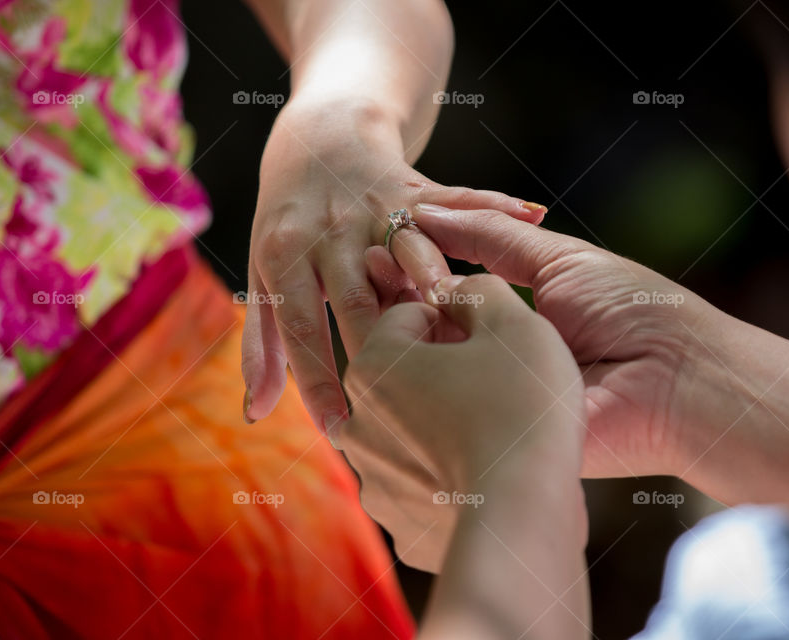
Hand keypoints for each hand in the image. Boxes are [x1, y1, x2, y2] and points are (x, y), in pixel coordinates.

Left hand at [240, 97, 545, 434]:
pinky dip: (491, 204)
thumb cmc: (289, 223)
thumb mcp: (267, 275)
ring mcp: (373, 208)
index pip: (302, 328)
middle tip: (409, 401)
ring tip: (466, 324)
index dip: (317, 380)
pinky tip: (532, 214)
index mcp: (287, 258)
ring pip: (407, 250)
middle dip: (377, 347)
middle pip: (355, 297)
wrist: (317, 140)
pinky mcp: (414, 187)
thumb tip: (256, 414)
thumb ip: (265, 344)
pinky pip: (457, 198)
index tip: (339, 429)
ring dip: (433, 280)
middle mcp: (330, 234)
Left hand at [340, 274, 584, 571]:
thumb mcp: (516, 325)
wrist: (525, 517)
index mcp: (374, 364)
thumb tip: (462, 288)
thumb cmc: (521, 410)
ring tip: (493, 428)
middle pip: (403, 373)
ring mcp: (373, 478)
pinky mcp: (397, 520)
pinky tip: (484, 471)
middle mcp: (358, 421)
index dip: (453, 315)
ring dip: (440, 420)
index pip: (407, 315)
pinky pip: (421, 480)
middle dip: (442, 368)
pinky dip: (444, 472)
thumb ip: (482, 290)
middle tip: (494, 378)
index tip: (486, 335)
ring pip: (409, 429)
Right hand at [399, 204, 717, 478]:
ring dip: (400, 335)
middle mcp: (492, 356)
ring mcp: (488, 398)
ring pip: (425, 367)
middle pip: (427, 327)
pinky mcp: (490, 435)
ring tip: (370, 299)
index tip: (378, 246)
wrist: (676, 380)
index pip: (443, 289)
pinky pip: (443, 409)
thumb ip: (492, 237)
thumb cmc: (632, 310)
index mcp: (509, 315)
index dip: (411, 267)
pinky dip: (415, 380)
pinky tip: (385, 350)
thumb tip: (428, 213)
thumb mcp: (558, 260)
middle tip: (362, 269)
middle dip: (396, 298)